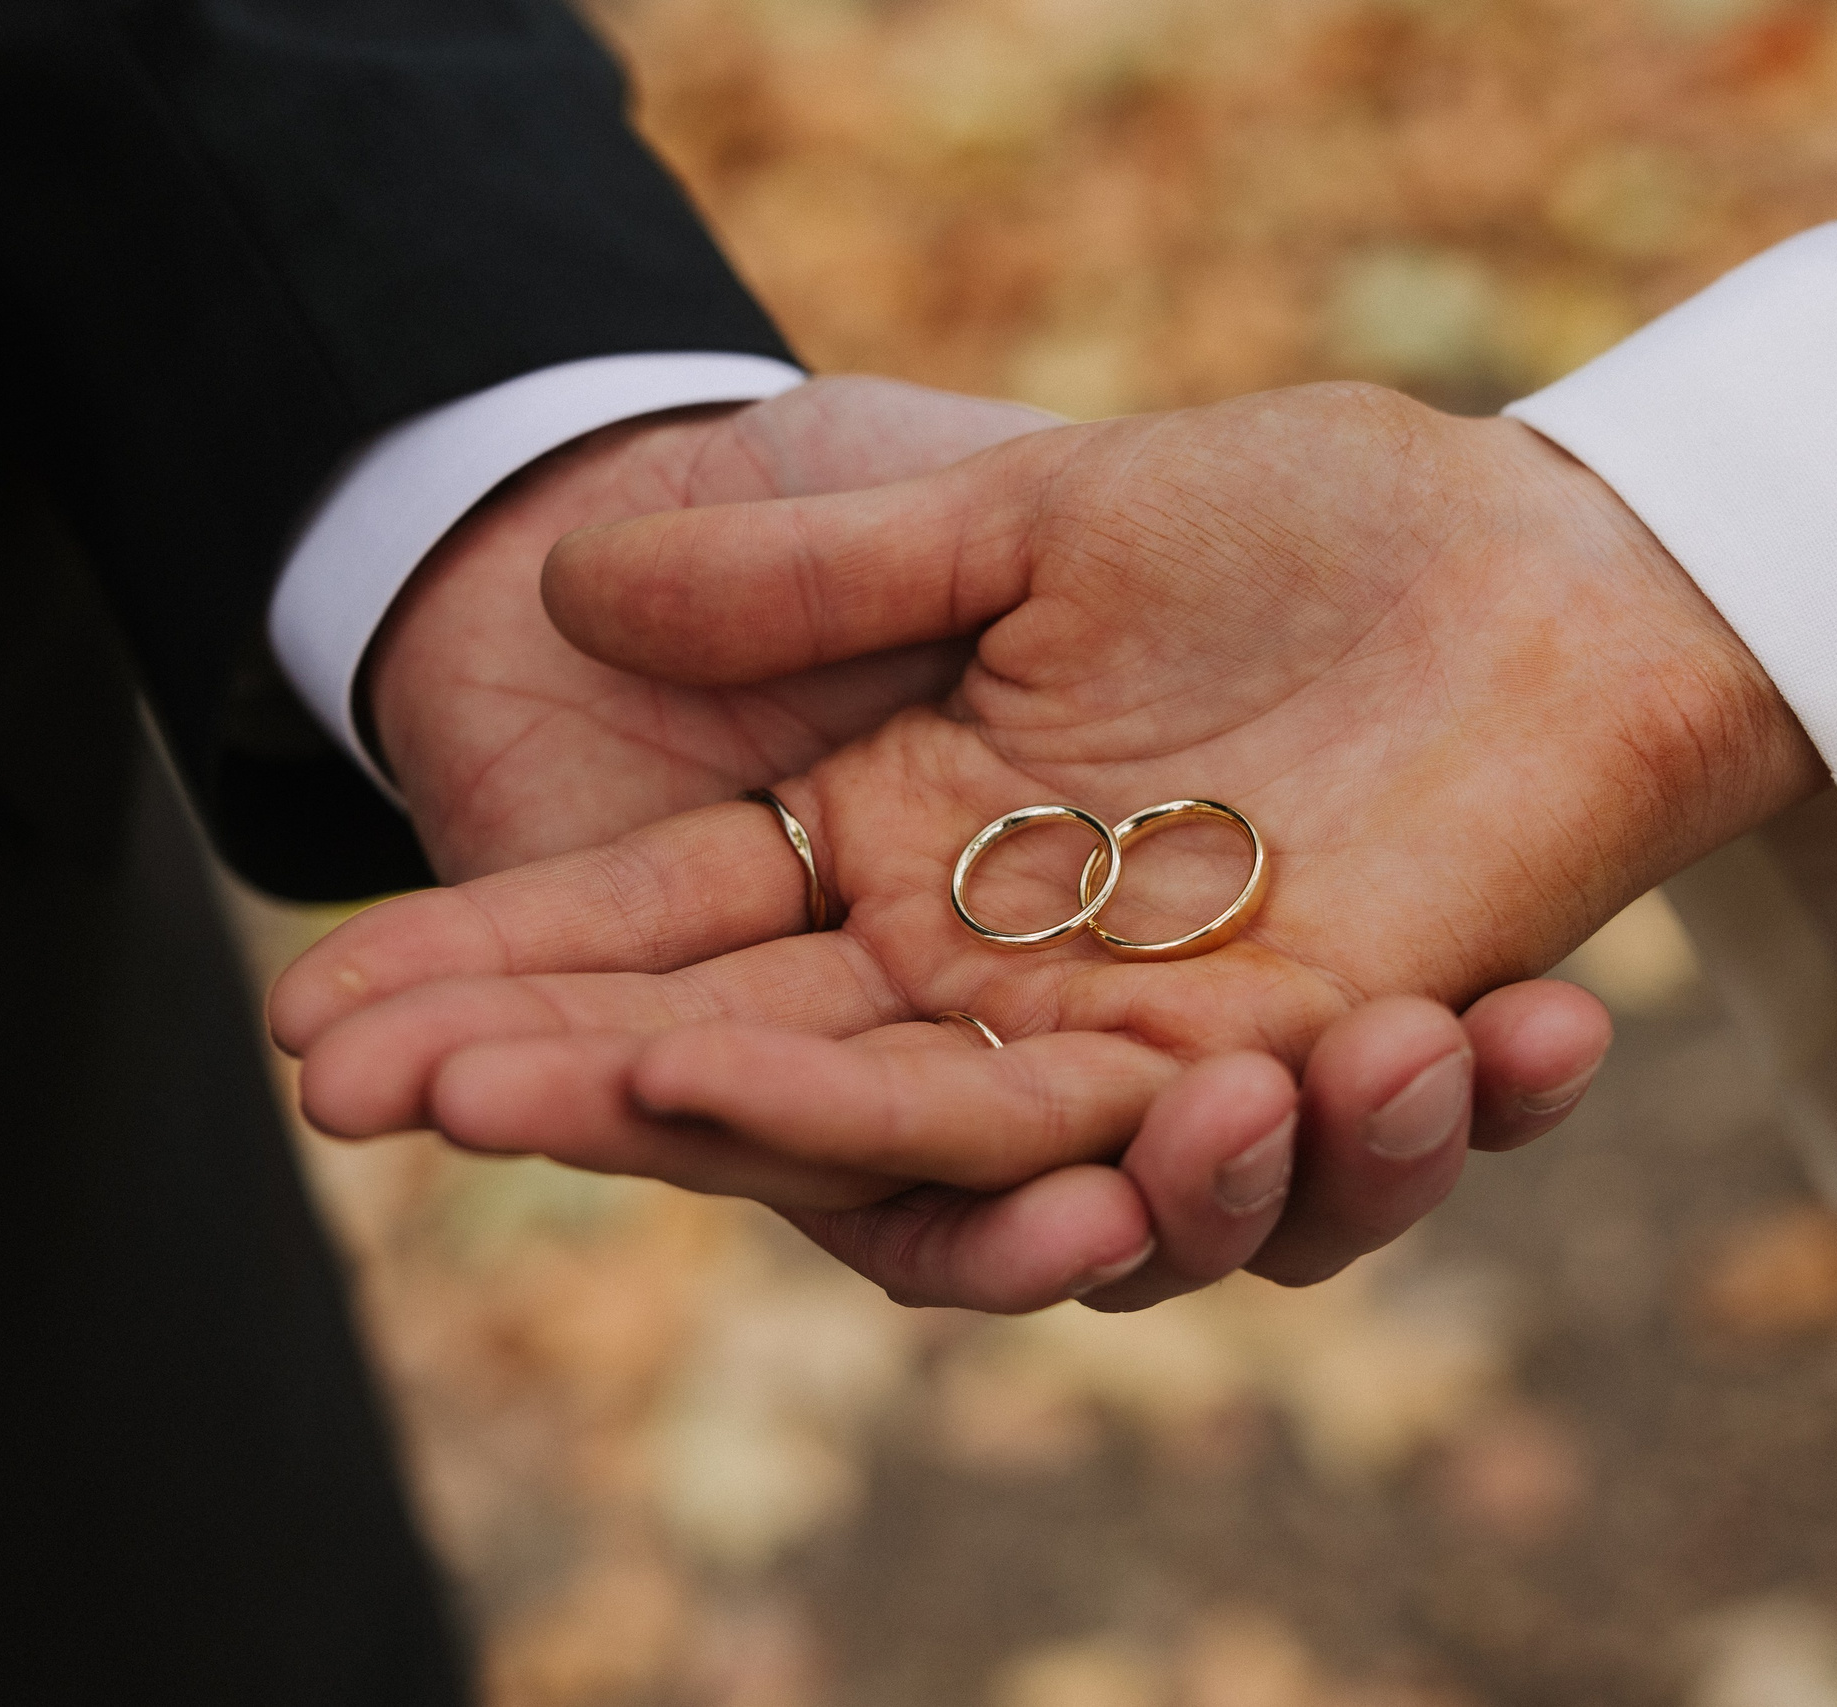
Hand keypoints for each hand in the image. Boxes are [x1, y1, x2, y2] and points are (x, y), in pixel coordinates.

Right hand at [282, 385, 1802, 1305]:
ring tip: (999, 1104)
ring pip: (1023, 1189)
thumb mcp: (999, 515)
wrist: (1506, 543)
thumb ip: (803, 573)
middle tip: (481, 1104)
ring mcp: (1146, 1047)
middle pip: (782, 1104)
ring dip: (997, 1196)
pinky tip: (1371, 1066)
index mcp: (881, 867)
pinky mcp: (1319, 1063)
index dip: (499, 1009)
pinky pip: (1280, 1171)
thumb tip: (569, 583)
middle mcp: (984, 992)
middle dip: (619, 1110)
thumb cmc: (1263, 514)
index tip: (330, 1047)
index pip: (658, 965)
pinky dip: (1303, 1166)